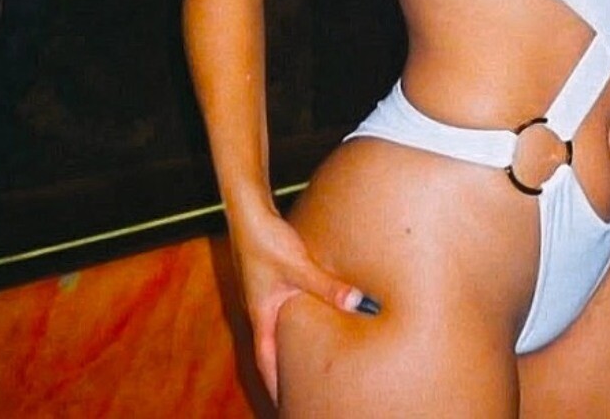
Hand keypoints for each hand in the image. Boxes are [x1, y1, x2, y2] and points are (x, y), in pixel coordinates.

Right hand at [230, 208, 378, 403]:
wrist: (248, 210)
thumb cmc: (267, 240)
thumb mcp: (300, 267)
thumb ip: (329, 288)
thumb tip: (361, 305)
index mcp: (262, 314)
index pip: (266, 361)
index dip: (275, 385)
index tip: (284, 405)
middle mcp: (260, 307)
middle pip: (270, 347)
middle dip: (284, 369)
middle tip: (300, 388)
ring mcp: (264, 290)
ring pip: (278, 326)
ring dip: (290, 342)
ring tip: (308, 356)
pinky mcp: (272, 273)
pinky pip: (284, 306)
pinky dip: (296, 317)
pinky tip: (312, 310)